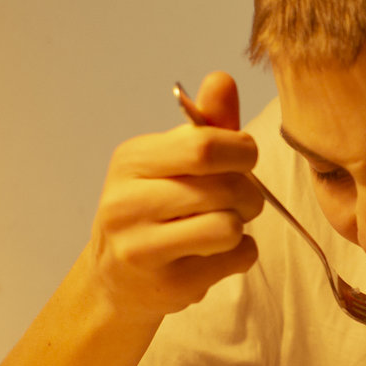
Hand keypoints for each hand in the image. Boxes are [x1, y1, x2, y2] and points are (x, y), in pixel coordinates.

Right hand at [89, 71, 263, 316]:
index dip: (242, 151)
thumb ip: (206, 123)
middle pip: (226, 188)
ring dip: (242, 226)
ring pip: (230, 227)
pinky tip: (215, 253)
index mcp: (132, 160)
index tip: (243, 159)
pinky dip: (240, 254)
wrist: (116, 277)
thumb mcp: (172, 160)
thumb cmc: (154, 208)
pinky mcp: (167, 285)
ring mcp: (142, 248)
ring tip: (223, 227)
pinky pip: (236, 259)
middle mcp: (127, 202)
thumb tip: (223, 80)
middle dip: (249, 193)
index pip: (204, 146)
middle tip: (240, 199)